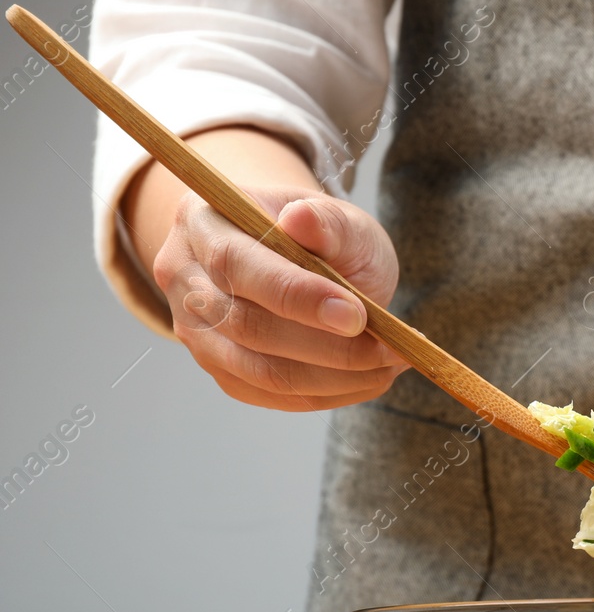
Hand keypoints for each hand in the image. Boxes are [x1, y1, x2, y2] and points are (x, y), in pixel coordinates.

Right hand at [151, 188, 405, 410]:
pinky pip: (272, 395)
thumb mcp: (337, 217)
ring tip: (389, 366)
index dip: (297, 296)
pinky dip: (328, 394)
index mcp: (202, 222)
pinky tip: (370, 379)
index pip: (237, 265)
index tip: (357, 316)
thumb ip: (326, 220)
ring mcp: (195, 330)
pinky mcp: (221, 369)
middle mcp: (185, 278)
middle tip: (390, 350)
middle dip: (327, 346)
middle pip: (246, 326)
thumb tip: (301, 219)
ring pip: (260, 372)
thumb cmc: (324, 236)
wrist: (305, 260)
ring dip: (334, 378)